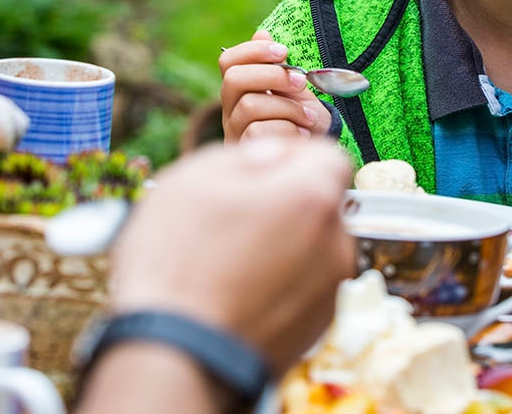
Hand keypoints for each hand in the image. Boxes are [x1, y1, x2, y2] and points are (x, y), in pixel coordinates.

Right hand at [110, 139, 354, 373]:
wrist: (176, 358)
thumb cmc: (178, 263)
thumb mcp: (196, 178)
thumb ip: (250, 153)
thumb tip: (276, 155)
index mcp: (312, 197)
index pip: (328, 155)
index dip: (292, 156)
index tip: (257, 170)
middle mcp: (335, 244)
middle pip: (319, 204)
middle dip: (286, 203)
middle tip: (231, 218)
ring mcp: (328, 291)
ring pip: (311, 247)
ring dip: (282, 244)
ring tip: (226, 261)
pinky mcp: (315, 330)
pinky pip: (302, 287)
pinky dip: (279, 284)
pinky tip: (235, 292)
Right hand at [219, 29, 330, 142]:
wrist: (313, 157)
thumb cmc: (303, 121)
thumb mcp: (295, 91)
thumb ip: (278, 66)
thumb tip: (262, 33)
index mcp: (240, 90)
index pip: (228, 61)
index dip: (254, 50)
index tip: (284, 52)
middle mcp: (230, 109)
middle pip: (234, 79)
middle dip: (272, 75)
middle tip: (301, 83)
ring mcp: (234, 132)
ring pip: (250, 105)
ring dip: (288, 107)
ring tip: (309, 117)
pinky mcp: (245, 153)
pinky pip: (260, 131)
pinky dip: (288, 129)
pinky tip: (303, 136)